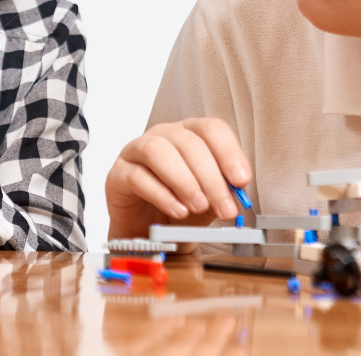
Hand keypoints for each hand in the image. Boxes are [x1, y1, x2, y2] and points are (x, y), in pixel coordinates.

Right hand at [105, 118, 251, 239]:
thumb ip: (223, 191)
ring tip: (198, 207)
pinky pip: (137, 177)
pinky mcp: (118, 174)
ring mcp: (136, 151)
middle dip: (211, 178)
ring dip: (184, 181)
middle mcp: (163, 136)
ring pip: (158, 151)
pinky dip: (161, 195)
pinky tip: (177, 211)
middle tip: (225, 207)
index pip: (211, 129)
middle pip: (188, 142)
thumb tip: (238, 192)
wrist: (147, 231)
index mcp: (189, 133)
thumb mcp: (209, 199)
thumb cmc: (178, 207)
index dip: (229, 152)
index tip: (241, 180)